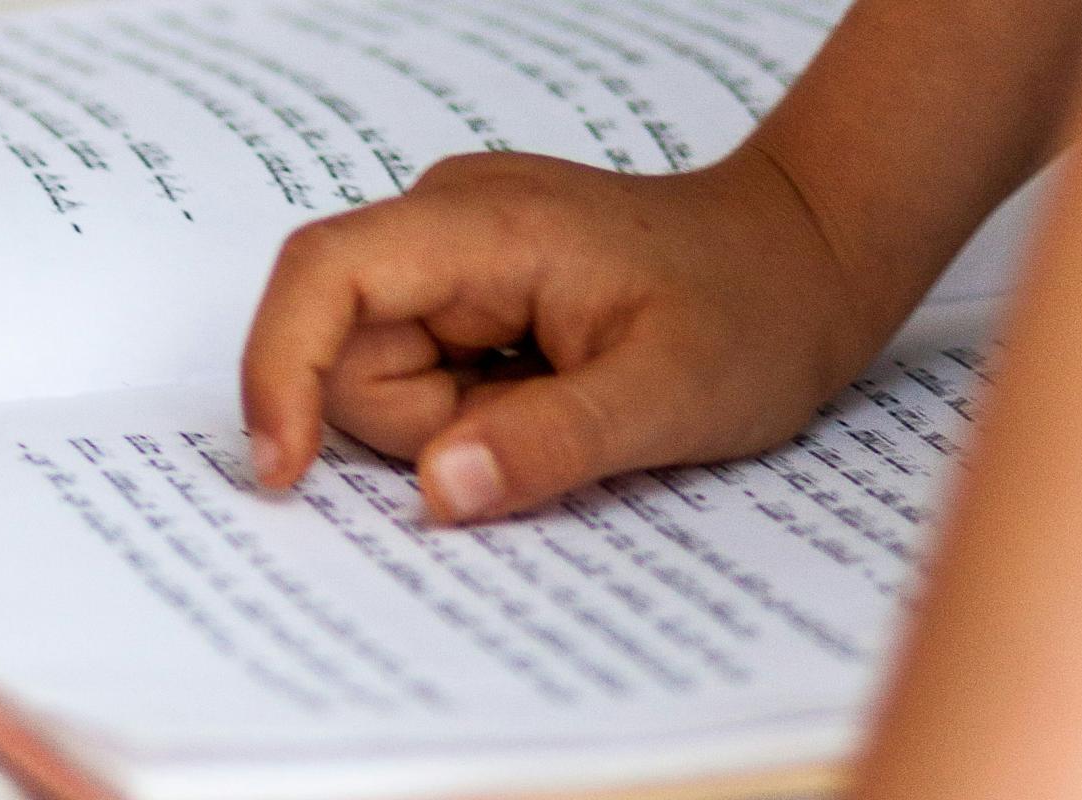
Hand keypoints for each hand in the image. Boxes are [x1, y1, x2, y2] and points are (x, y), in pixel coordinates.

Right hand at [241, 147, 886, 520]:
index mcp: (483, 224)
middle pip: (349, 351)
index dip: (281, 370)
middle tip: (542, 424)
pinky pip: (422, 372)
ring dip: (457, 422)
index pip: (325, 274)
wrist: (800, 258)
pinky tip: (550, 392)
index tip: (285, 473)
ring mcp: (454, 255)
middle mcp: (448, 222)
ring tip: (562, 404)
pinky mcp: (467, 287)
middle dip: (427, 425)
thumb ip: (551, 442)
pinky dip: (472, 410)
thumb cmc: (754, 306)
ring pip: (383, 374)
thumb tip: (434, 492)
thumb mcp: (671, 395)